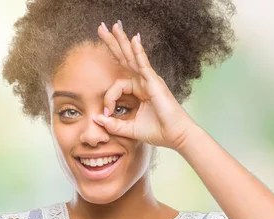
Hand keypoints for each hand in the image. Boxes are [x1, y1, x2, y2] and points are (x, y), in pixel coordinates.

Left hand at [94, 21, 196, 149]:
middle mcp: (144, 83)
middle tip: (101, 28)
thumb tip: (97, 118)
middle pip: (124, 59)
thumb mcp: (130, 129)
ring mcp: (150, 81)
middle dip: (112, 44)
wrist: (176, 136)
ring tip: (113, 26)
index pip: (116, 86)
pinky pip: (144, 64)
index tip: (107, 114)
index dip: (108, 99)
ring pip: (132, 57)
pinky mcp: (154, 83)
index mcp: (139, 92)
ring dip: (122, 41)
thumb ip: (113, 124)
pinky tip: (133, 39)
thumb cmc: (159, 132)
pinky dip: (138, 52)